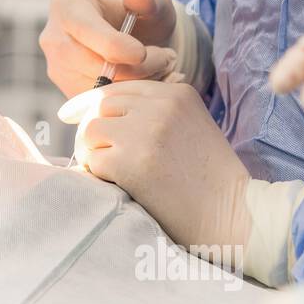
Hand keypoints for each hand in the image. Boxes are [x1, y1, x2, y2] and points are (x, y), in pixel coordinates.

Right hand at [39, 0, 178, 98]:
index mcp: (66, 7)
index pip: (88, 32)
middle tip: (167, 60)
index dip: (121, 47)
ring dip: (135, 85)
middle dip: (137, 69)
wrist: (129, 35)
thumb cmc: (138, 12)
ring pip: (98, 90)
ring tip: (159, 69)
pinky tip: (146, 83)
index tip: (151, 52)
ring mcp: (57, 69)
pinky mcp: (68, 92)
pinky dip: (127, 99)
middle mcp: (53, 39)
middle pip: (92, 66)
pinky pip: (99, 106)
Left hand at [71, 80, 249, 255]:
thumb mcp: (190, 127)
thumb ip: (154, 112)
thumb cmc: (210, 178)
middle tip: (95, 153)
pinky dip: (95, 174)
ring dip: (91, 152)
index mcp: (175, 94)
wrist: (233, 215)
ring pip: (90, 130)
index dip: (90, 102)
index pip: (118, 88)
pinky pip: (91, 160)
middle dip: (91, 129)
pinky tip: (114, 185)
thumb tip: (98, 109)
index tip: (70, 114)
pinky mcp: (130, 162)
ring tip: (107, 171)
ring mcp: (144, 133)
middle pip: (99, 106)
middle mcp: (159, 107)